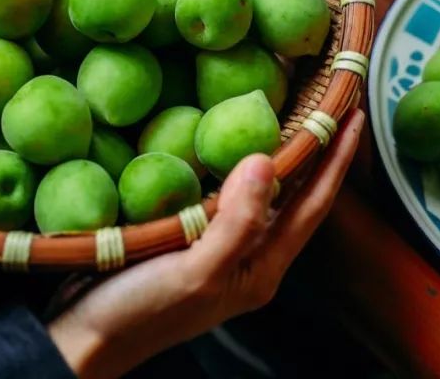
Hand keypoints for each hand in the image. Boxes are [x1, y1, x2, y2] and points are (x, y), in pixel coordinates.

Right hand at [48, 109, 365, 378]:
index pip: (314, 204)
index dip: (337, 159)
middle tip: (330, 100)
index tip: (356, 112)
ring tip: (291, 108)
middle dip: (318, 151)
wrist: (82, 340)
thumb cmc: (139, 313)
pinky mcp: (186, 235)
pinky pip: (224, 189)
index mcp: (261, 267)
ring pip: (262, 190)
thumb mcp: (195, 272)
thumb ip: (236, 223)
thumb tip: (268, 159)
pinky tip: (226, 135)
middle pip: (296, 195)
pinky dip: (234, 158)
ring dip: (280, 151)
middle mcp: (247, 256)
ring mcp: (217, 246)